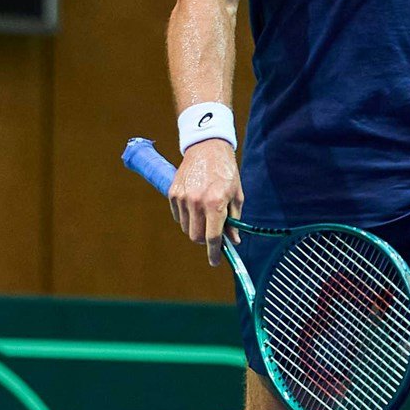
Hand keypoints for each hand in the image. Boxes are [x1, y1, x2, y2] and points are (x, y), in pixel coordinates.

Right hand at [170, 140, 243, 266]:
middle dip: (205, 240)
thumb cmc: (226, 171)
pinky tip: (195, 206)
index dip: (214, 253)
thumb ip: (234, 220)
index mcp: (215, 203)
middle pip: (196, 237)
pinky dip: (186, 217)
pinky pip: (178, 216)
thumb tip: (234, 241)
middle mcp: (197, 202)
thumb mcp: (236, 195)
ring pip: (186, 228)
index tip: (215, 261)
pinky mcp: (173, 193)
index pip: (212, 237)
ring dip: (196, 228)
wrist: (207, 147)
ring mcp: (182, 198)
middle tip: (213, 235)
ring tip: (205, 215)